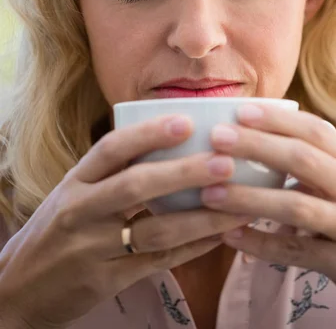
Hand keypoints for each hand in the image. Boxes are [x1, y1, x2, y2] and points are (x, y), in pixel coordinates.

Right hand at [0, 114, 248, 328]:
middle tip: (225, 162)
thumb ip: (111, 173)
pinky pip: (158, 261)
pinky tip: (218, 236)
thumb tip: (170, 146)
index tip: (187, 121)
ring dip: (201, 217)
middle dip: (184, 172)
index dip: (149, 133)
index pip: (111, 149)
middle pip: (136, 185)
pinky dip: (192, 248)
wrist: (19, 289)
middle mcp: (81, 210)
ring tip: (238, 204)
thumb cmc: (57, 230)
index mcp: (75, 181)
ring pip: (155, 229)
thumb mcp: (73, 193)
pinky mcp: (107, 280)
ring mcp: (93, 248)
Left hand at [200, 102, 335, 327]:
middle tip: (217, 138)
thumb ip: (318, 164)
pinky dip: (260, 244)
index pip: (315, 131)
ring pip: (295, 206)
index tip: (240, 110)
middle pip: (302, 159)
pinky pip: (296, 252)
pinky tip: (230, 237)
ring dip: (248, 198)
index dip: (277, 120)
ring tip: (209, 193)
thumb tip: (264, 139)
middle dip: (256, 146)